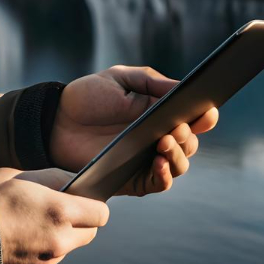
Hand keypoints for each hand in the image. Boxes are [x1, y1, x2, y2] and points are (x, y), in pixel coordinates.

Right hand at [0, 167, 108, 263]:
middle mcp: (58, 242)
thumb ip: (51, 177)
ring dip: (57, 238)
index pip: (101, 213)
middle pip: (89, 235)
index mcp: (60, 212)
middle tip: (59, 211)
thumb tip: (72, 181)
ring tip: (31, 224)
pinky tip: (18, 240)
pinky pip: (45, 262)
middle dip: (79, 222)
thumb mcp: (18, 175)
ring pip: (66, 250)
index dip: (94, 204)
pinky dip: (38, 252)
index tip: (82, 200)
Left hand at [49, 65, 218, 196]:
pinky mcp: (132, 180)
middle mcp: (158, 138)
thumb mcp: (122, 79)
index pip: (193, 118)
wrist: (56, 121)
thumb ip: (153, 83)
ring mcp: (146, 160)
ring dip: (178, 155)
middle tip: (177, 127)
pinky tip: (158, 163)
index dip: (205, 116)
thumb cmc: (88, 97)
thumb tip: (184, 87)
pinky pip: (157, 184)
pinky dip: (164, 175)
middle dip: (189, 136)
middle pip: (190, 144)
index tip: (207, 111)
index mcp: (160, 113)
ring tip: (165, 141)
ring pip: (179, 165)